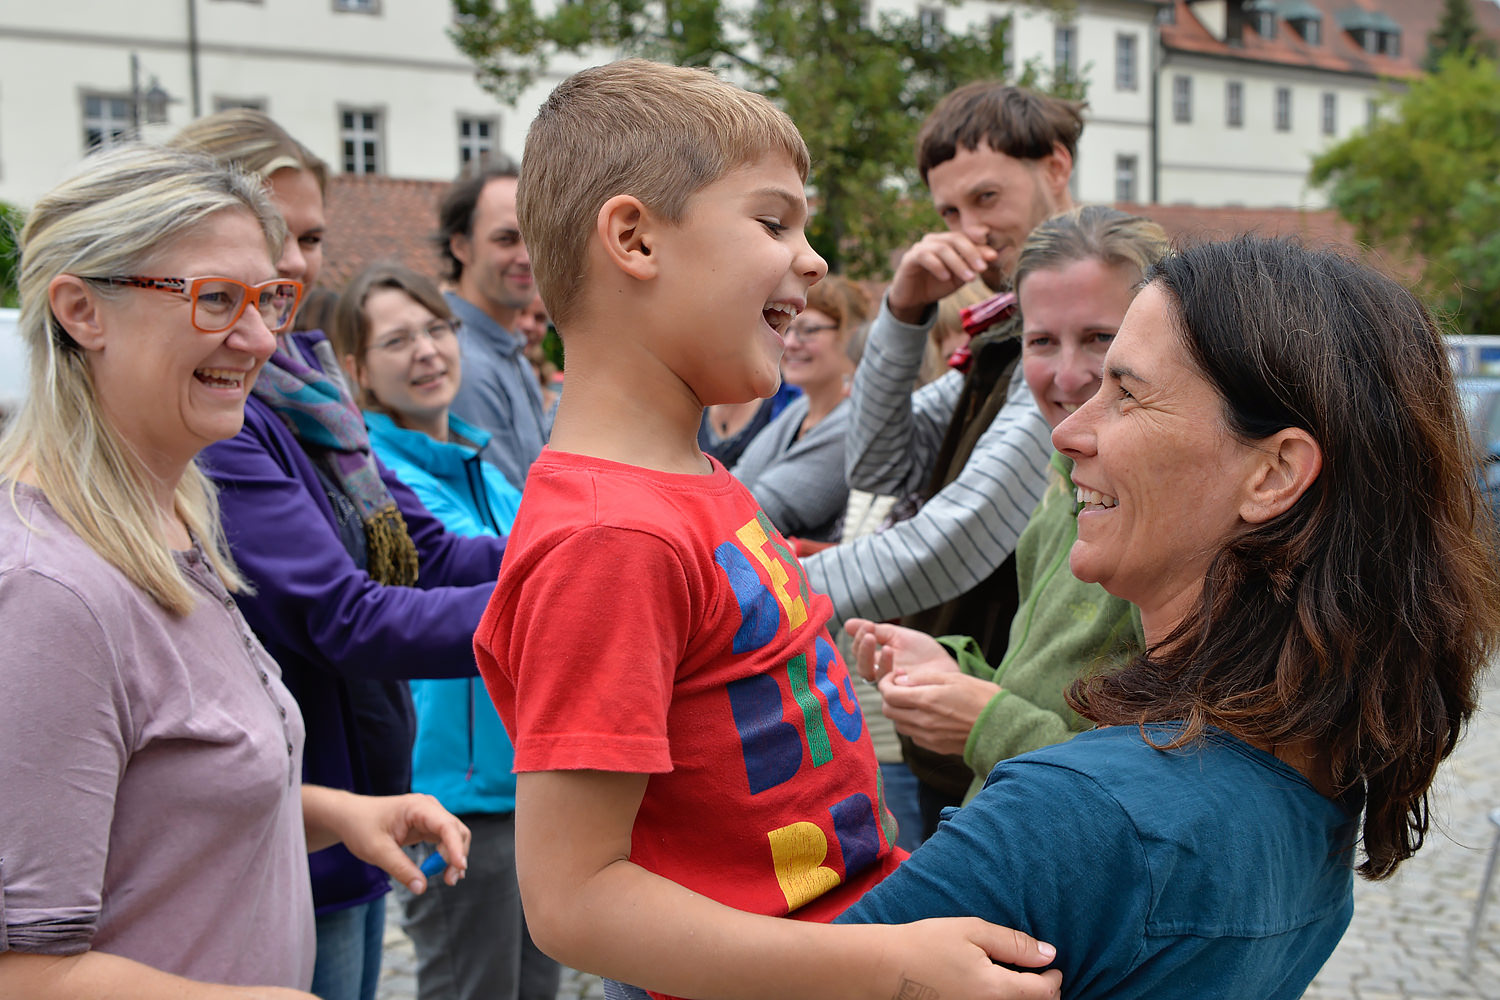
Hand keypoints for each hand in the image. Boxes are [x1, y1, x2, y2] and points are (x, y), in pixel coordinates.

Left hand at [329, 791, 470, 894]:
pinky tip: (443, 870)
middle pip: (456, 830)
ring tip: (447, 879)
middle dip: (457, 855)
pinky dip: (446, 855)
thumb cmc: (360, 827)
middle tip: (449, 881)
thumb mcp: (377, 851)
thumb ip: (400, 869)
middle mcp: (428, 808)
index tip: (460, 867)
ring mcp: (429, 816)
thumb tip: (421, 888)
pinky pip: (445, 840)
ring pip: (454, 835)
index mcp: (417, 807)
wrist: (350, 817)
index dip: (456, 847)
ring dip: (453, 857)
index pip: (446, 825)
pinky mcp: (427, 825)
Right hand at [845, 618, 959, 683]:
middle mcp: (880, 677)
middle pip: (863, 668)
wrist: (948, 666)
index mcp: (877, 662)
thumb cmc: (923, 652)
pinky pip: (891, 691)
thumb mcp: (899, 636)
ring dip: (879, 662)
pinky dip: (893, 677)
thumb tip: (847, 624)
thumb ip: (876, 631)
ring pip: (875, 680)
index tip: (868, 626)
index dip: (860, 640)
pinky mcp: (902, 697)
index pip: (859, 653)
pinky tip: (900, 666)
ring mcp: (891, 688)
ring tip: (888, 648)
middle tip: (870, 636)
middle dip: (864, 651)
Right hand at [869, 917, 1060, 999]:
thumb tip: (1048, 954)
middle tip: (1037, 971)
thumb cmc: (926, 944)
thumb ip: (1014, 943)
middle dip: (1042, 991)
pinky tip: (992, 987)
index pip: (1045, 993)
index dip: (1054, 978)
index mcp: (996, 990)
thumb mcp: (972, 931)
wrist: (884, 970)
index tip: (1051, 965)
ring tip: (1017, 979)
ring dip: (1022, 997)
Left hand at [879, 669, 1001, 756]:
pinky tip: (926, 716)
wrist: (1002, 727)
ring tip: (914, 702)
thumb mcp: (953, 677)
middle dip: (889, 697)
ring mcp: (928, 737)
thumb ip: (922, 678)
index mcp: (926, 700)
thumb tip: (900, 679)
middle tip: (901, 688)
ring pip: (898, 725)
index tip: (893, 677)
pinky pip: (913, 736)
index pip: (889, 694)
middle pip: (888, 711)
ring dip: (899, 712)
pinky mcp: (935, 747)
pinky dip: (912, 725)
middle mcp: (923, 721)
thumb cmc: (981, 697)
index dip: (885, 683)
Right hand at [886, 232, 996, 324]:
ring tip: (969, 278)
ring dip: (958, 263)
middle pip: (955, 238)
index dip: (980, 246)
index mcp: (947, 241)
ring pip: (942, 248)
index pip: (966, 238)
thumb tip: (993, 255)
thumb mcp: (960, 276)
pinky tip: (946, 277)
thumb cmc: (938, 285)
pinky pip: (924, 256)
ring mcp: (920, 247)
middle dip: (971, 253)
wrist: (914, 299)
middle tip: (982, 268)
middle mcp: (934, 240)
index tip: (993, 257)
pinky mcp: (909, 258)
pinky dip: (938, 266)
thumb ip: (972, 265)